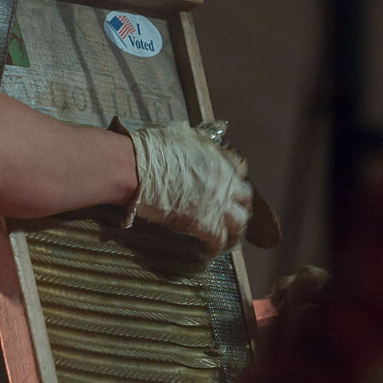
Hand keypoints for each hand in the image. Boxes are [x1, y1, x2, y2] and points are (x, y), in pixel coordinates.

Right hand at [116, 119, 252, 253]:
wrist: (137, 169)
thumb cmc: (151, 149)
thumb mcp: (177, 132)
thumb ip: (191, 136)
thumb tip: (189, 133)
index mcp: (217, 158)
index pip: (240, 167)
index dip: (235, 175)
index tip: (229, 181)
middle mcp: (224, 182)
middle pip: (245, 198)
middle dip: (239, 204)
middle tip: (231, 210)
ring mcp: (218, 205)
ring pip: (240, 223)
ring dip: (235, 229)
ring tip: (229, 236)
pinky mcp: (207, 226)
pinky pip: (220, 242)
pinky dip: (216, 247)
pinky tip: (210, 250)